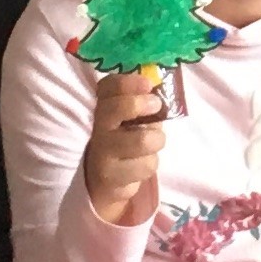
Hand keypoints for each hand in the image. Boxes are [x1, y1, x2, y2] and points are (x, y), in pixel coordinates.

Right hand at [78, 63, 169, 225]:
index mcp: (104, 106)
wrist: (106, 179)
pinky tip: (141, 163)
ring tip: (152, 143)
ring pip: (142, 140)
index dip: (128, 82)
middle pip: (117, 108)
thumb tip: (162, 90)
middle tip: (156, 105)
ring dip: (156, 140)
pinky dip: (151, 162)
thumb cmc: (126, 139)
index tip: (148, 83)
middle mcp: (99, 127)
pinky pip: (146, 165)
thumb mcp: (133, 117)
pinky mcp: (111, 177)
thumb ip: (143, 102)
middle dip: (141, 104)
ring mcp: (103, 153)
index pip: (108, 87)